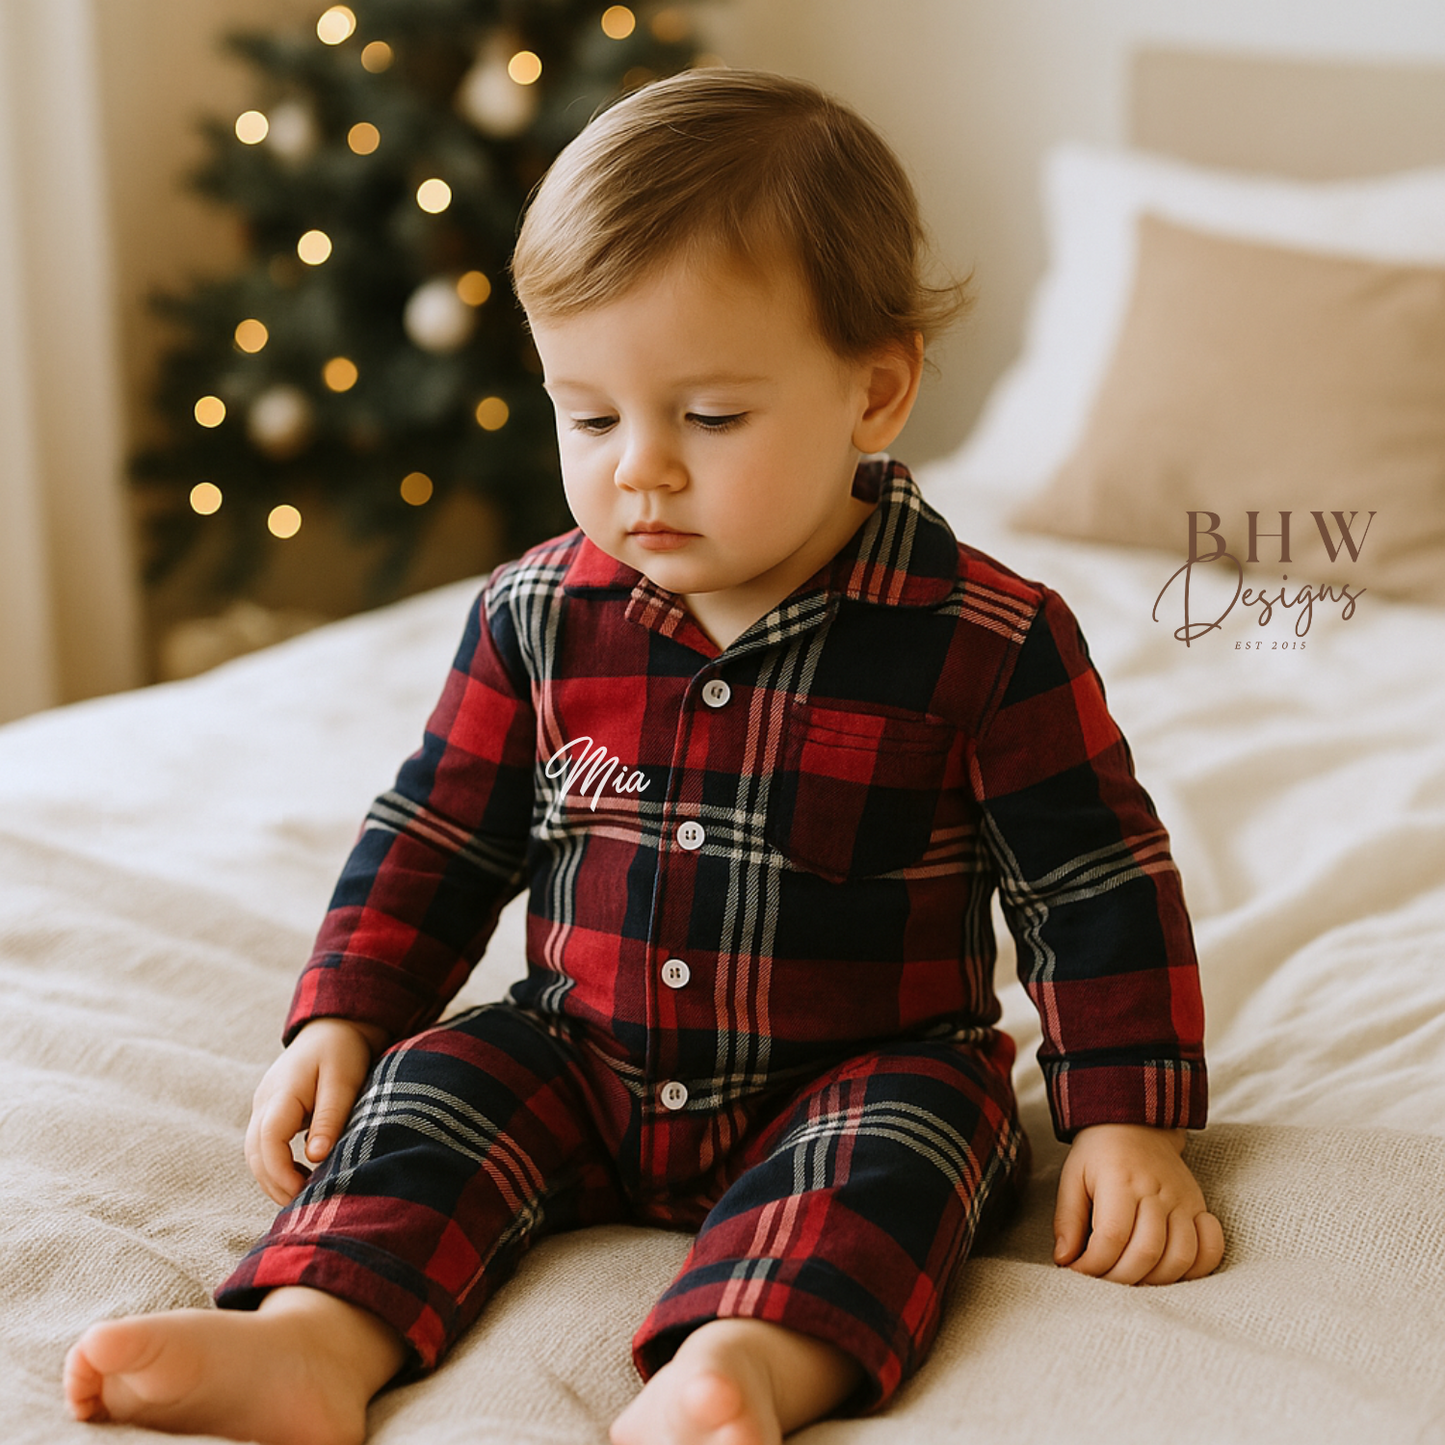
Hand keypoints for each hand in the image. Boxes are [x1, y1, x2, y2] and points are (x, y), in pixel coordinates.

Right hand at [244, 1017, 387, 1205]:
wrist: (334, 1027)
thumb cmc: (343, 1051)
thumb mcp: (343, 1081)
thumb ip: (329, 1117)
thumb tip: (315, 1157)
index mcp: (281, 1092)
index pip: (268, 1140)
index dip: (281, 1172)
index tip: (304, 1191)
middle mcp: (264, 1101)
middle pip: (255, 1152)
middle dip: (274, 1183)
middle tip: (303, 1206)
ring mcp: (263, 1106)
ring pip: (255, 1152)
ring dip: (272, 1177)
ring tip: (301, 1197)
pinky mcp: (270, 1111)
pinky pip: (263, 1145)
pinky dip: (275, 1165)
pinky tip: (299, 1176)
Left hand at [1053, 1123, 1223, 1284]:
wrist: (1136, 1124)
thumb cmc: (1098, 1155)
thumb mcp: (1072, 1177)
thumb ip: (1067, 1220)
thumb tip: (1065, 1260)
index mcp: (1120, 1181)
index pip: (1111, 1237)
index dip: (1093, 1265)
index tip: (1078, 1272)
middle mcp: (1156, 1191)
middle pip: (1146, 1252)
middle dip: (1120, 1279)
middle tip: (1101, 1282)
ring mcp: (1183, 1201)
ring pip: (1180, 1257)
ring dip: (1154, 1281)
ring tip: (1130, 1280)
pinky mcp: (1199, 1208)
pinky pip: (1210, 1249)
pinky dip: (1195, 1270)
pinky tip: (1170, 1273)